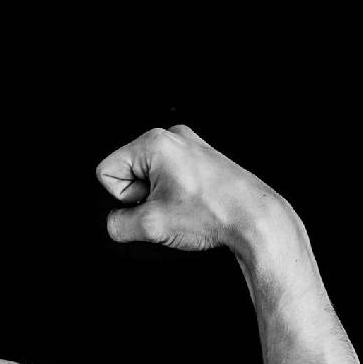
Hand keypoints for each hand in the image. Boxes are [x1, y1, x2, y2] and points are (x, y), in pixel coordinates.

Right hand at [96, 125, 286, 250]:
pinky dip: (175, 194)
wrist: (256, 220)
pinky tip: (193, 205)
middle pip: (128, 172)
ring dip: (159, 197)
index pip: (106, 172)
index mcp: (154, 142)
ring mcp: (189, 146)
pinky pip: (169, 178)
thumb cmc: (213, 213)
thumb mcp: (150, 226)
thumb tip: (115, 223)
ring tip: (184, 207)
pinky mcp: (201, 159)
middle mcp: (172, 137)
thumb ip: (117, 225)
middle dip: (142, 196)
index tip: (151, 203)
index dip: (123, 197)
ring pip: (149, 177)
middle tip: (170, 207)